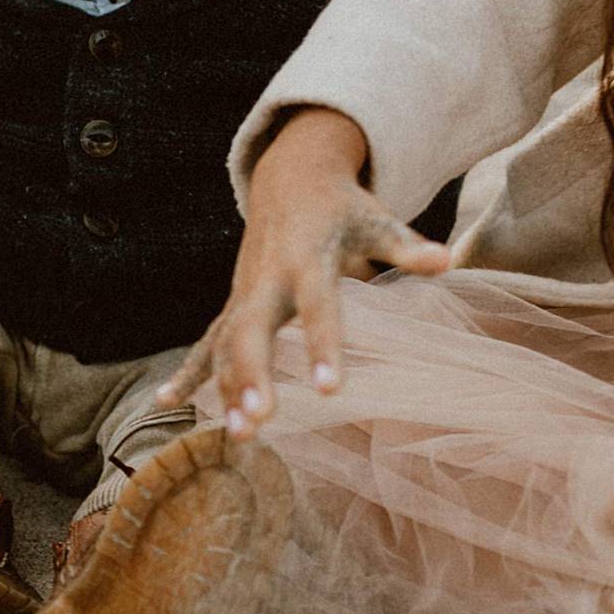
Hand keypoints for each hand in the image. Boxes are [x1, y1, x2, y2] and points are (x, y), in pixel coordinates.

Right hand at [158, 107, 448, 433]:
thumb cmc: (343, 207)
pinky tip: (166, 402)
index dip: (322, 347)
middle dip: (251, 375)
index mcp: (306, 258)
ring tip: (236, 436)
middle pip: (251, 331)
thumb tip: (448, 261)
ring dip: (226, 388)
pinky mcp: (234, 303)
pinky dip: (188, 371)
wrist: (289, 177)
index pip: (316, 307)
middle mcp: (267, 279)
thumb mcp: (376, 219)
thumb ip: (406, 245)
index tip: (329, 390)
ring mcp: (244, 293)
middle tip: (258, 420)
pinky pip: (206, 342)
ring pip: (225, 343)